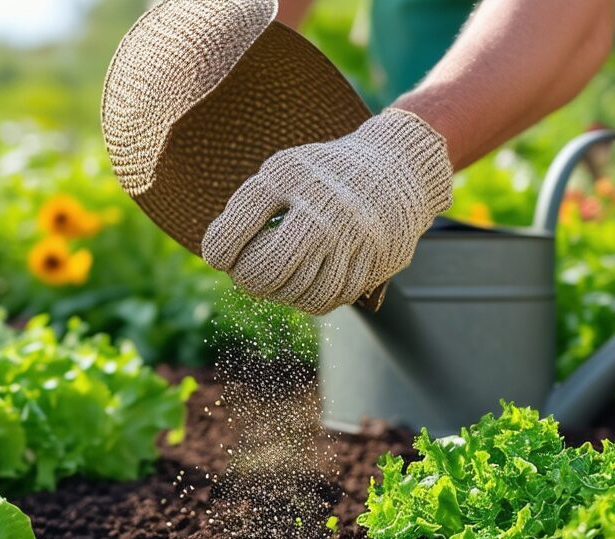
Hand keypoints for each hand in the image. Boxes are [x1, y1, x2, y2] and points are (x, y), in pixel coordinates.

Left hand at [200, 109, 452, 314]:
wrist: (397, 165)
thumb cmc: (323, 175)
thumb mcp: (283, 172)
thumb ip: (249, 208)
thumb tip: (217, 255)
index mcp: (290, 175)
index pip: (238, 226)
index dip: (219, 252)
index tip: (221, 258)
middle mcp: (323, 204)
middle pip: (267, 268)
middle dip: (248, 279)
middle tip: (248, 274)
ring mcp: (352, 234)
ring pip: (299, 291)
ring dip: (278, 292)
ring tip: (276, 280)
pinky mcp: (374, 258)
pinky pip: (329, 298)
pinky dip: (308, 298)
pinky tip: (304, 283)